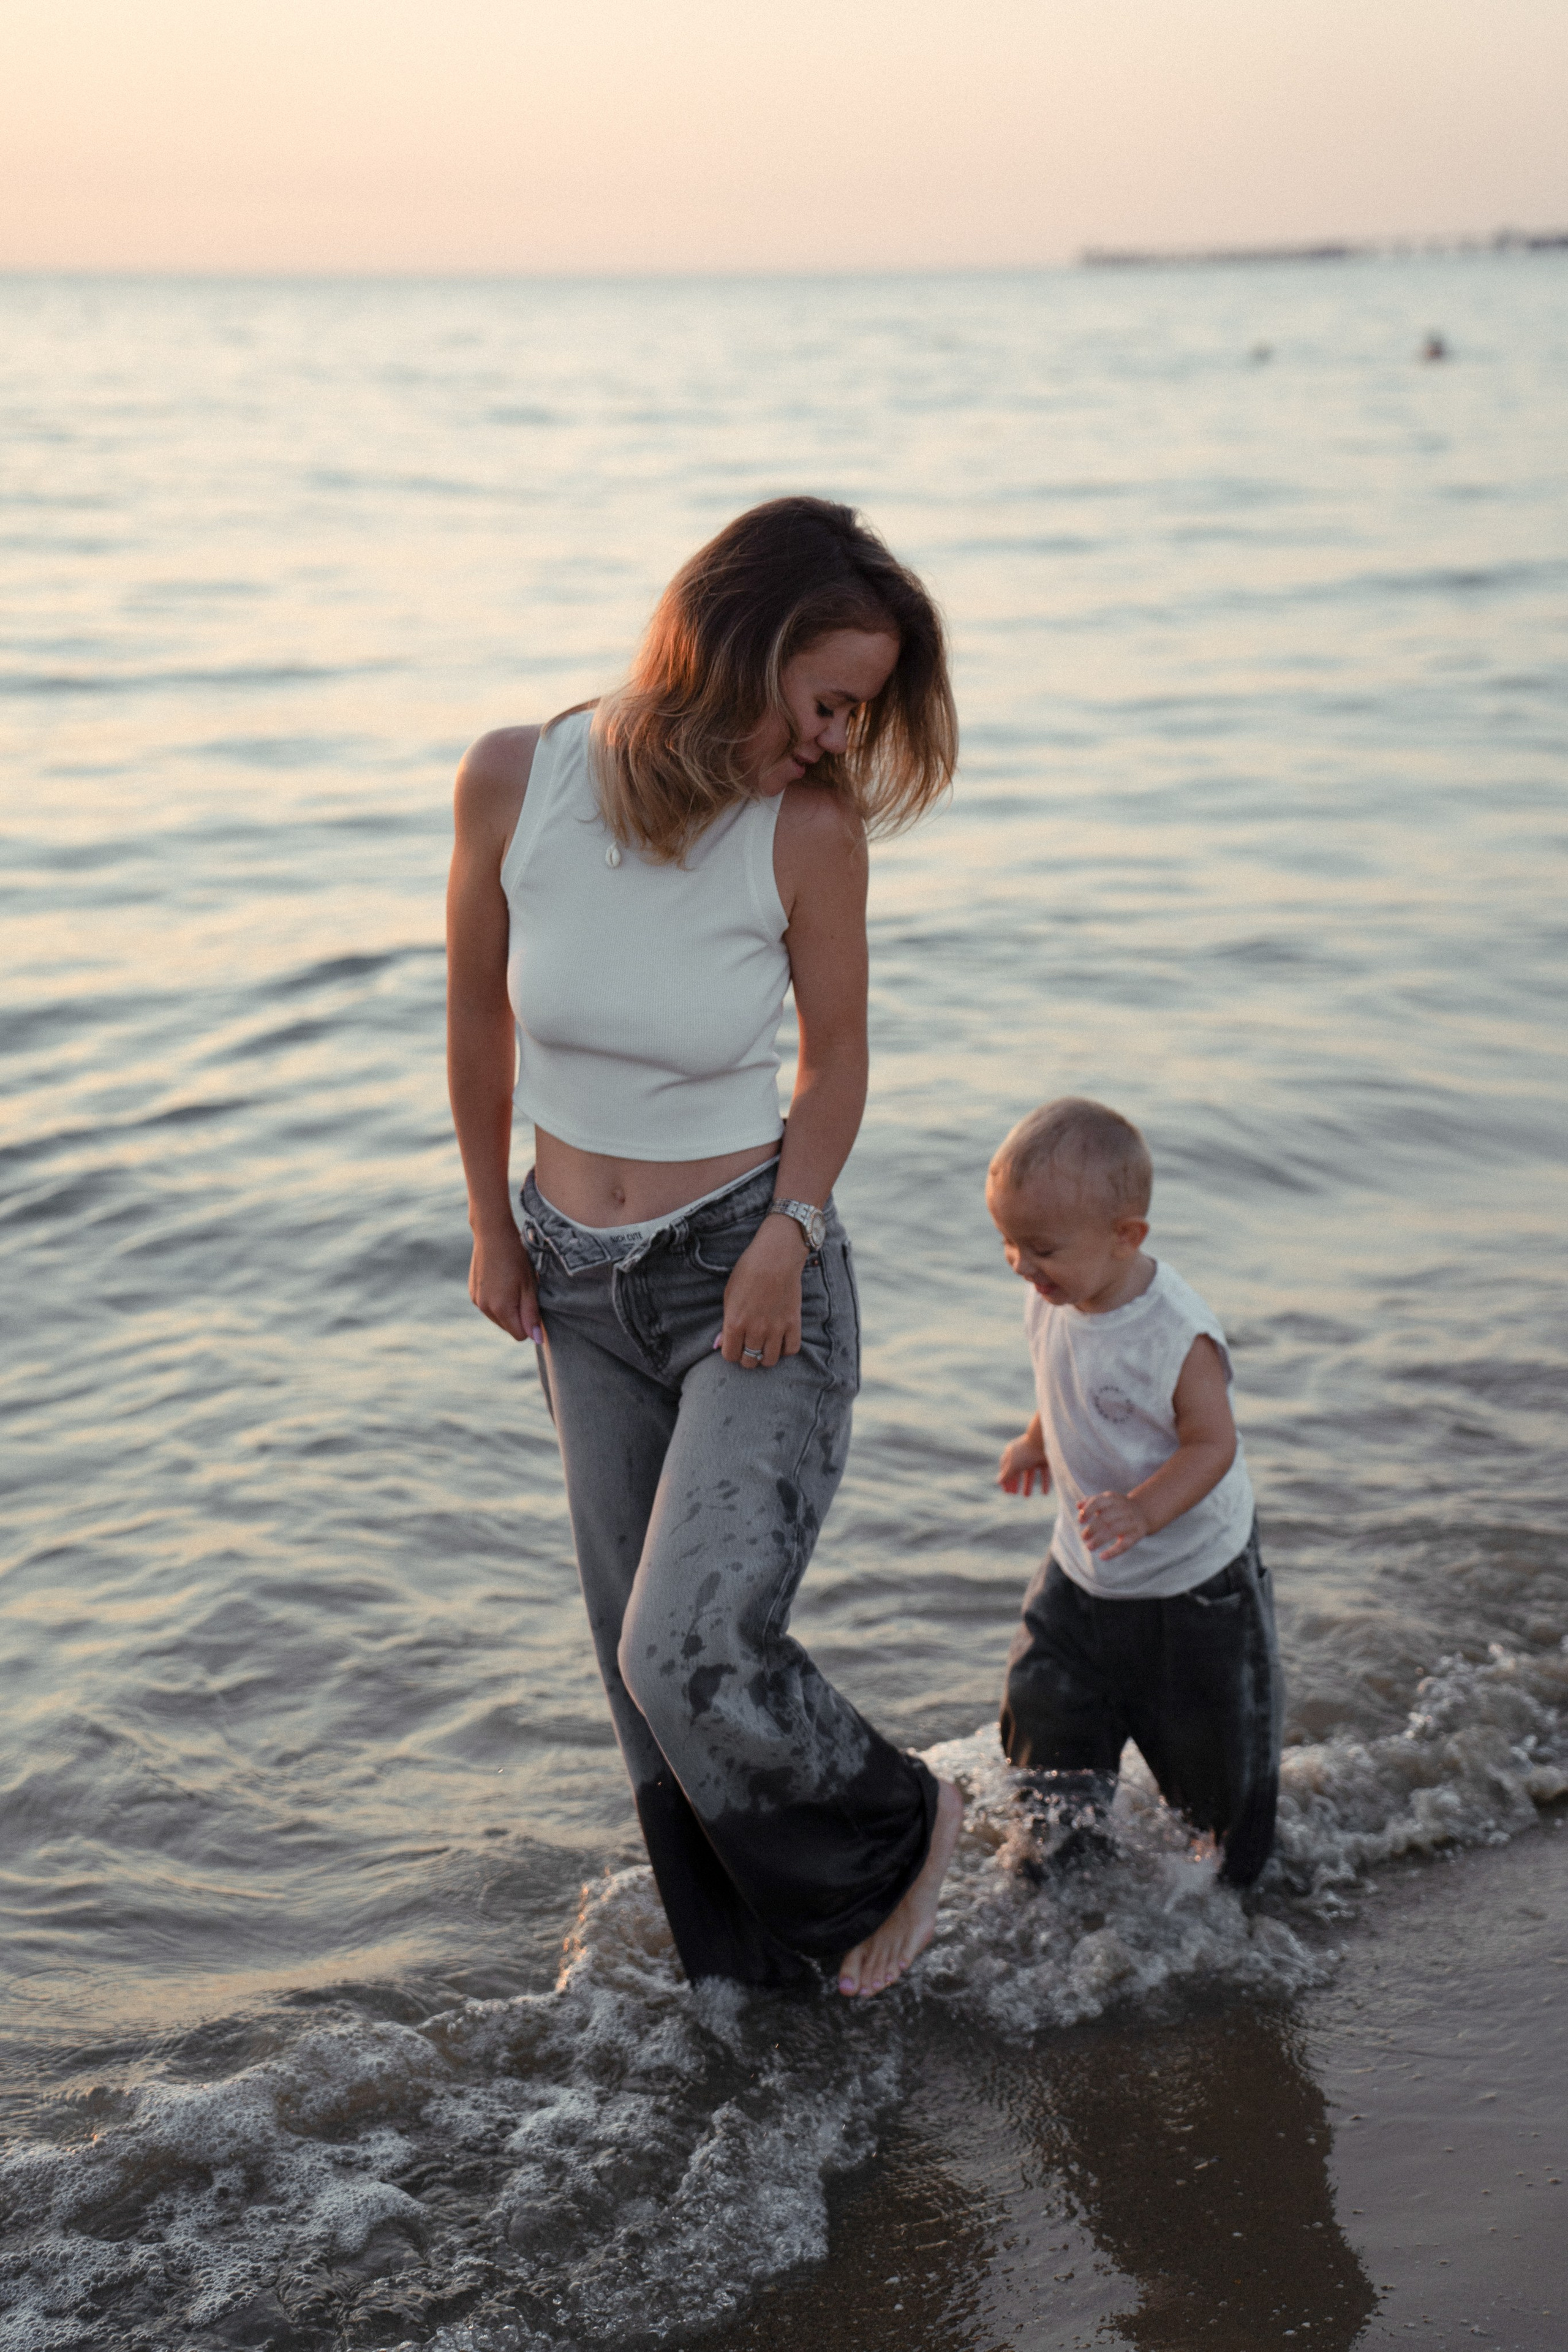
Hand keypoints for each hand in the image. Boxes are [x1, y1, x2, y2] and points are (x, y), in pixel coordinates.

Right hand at [469, 1222, 542, 1343]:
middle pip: (508, 1328)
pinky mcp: (472, 1292)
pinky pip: (488, 1306)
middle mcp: (485, 1308)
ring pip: (497, 1318)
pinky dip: (497, 1300)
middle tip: (524, 1291)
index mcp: (501, 1308)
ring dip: (507, 1308)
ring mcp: (476, 1300)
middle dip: (518, 1317)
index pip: (520, 1335)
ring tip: (512, 1284)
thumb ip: (532, 1315)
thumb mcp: (530, 1286)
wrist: (493, 1233)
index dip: (530, 1324)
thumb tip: (537, 1339)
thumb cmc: (516, 1258)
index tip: (533, 1305)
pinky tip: (501, 1280)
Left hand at [718, 1215, 805, 1368]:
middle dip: (747, 1356)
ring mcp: (776, 1328)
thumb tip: (719, 1345)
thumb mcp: (729, 1295)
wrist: (776, 1256)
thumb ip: (725, 1324)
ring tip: (764, 1344)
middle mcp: (755, 1330)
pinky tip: (780, 1340)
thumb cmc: (748, 1271)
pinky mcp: (793, 1323)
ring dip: (765, 1356)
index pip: (730, 1356)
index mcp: (735, 1322)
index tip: (734, 1345)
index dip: (731, 1352)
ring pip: (769, 1360)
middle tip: (749, 1345)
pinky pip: (791, 1350)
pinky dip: (785, 1349)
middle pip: (749, 1361)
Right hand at [998, 1433, 1050, 1495]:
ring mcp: (1035, 1456)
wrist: (1045, 1442)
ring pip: (1030, 1472)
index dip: (1005, 1478)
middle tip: (1014, 1494)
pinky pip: (1044, 1472)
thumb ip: (1006, 1475)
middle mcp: (1023, 1453)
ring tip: (1027, 1496)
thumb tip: (998, 1481)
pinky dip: (1044, 1482)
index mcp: (1012, 1452)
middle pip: (1017, 1470)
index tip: (1005, 1490)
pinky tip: (1044, 1493)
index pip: (1005, 1466)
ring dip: (1028, 1484)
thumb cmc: (1026, 1453)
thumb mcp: (1014, 1466)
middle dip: (1015, 1482)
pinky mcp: (1046, 1459)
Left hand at [1078, 1490, 1149, 1559]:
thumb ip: (1091, 1502)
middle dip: (1092, 1528)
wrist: (1143, 1511)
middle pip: (1106, 1518)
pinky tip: (1102, 1557)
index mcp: (1112, 1499)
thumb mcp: (1106, 1500)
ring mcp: (1131, 1522)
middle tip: (1084, 1537)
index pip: (1098, 1502)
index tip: (1080, 1521)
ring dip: (1100, 1539)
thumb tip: (1078, 1506)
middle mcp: (1123, 1509)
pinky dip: (1113, 1551)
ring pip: (1114, 1530)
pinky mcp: (1137, 1534)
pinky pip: (1125, 1544)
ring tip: (1089, 1547)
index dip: (1088, 1511)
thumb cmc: (1118, 1507)